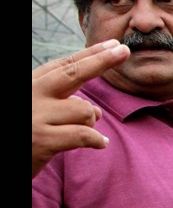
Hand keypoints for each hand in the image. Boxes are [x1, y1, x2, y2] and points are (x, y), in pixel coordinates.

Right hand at [32, 40, 129, 177]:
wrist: (0, 163)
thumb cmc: (24, 134)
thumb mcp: (36, 109)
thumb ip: (60, 103)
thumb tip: (96, 110)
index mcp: (31, 86)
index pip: (63, 66)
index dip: (91, 55)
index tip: (114, 45)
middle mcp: (31, 95)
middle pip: (73, 74)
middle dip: (101, 61)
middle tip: (124, 51)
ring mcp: (36, 117)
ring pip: (85, 111)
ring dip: (91, 122)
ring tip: (83, 131)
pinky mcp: (42, 140)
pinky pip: (83, 134)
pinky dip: (96, 140)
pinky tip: (100, 143)